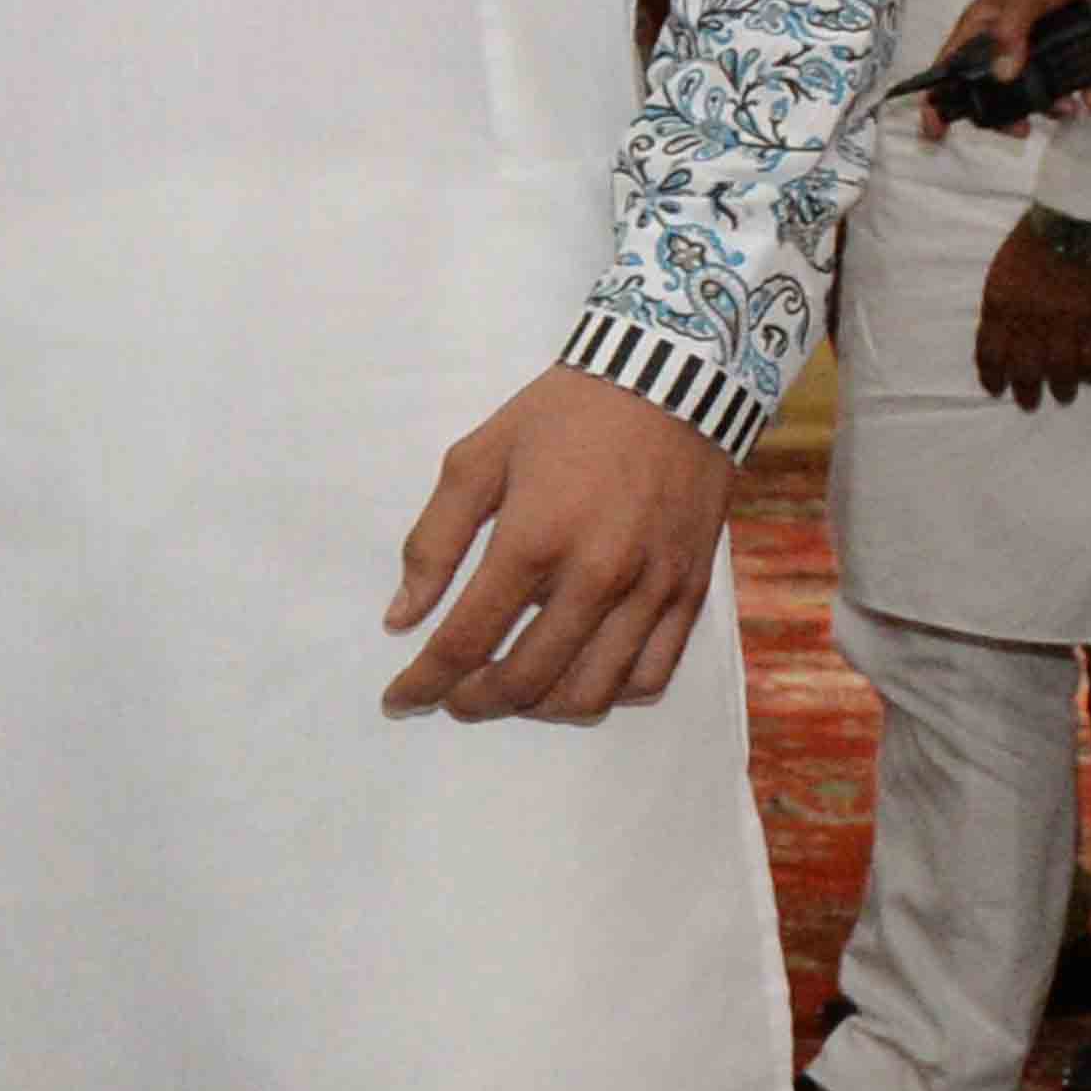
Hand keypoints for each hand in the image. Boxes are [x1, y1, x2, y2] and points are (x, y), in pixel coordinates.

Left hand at [380, 365, 730, 721]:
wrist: (675, 382)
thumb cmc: (564, 416)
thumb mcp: (476, 460)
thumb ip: (432, 543)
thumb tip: (401, 616)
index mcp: (533, 541)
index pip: (465, 639)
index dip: (424, 680)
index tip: (399, 698)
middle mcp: (596, 577)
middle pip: (526, 679)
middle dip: (476, 702)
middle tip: (452, 698)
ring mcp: (651, 591)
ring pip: (591, 692)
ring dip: (538, 707)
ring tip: (509, 693)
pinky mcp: (691, 593)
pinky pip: (651, 675)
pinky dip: (607, 692)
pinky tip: (577, 678)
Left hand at [988, 217, 1090, 410]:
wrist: (1079, 220)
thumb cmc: (1036, 238)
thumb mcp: (1003, 270)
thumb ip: (1003, 304)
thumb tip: (1003, 332)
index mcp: (999, 305)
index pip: (990, 353)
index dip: (993, 376)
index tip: (996, 389)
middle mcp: (1029, 320)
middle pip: (1025, 368)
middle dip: (1026, 391)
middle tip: (1030, 404)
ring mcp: (1066, 322)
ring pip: (1061, 369)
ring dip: (1061, 387)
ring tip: (1063, 396)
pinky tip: (1090, 377)